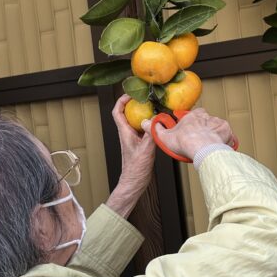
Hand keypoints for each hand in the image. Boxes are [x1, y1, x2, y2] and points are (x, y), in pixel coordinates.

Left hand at [105, 95, 155, 217]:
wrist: (135, 182)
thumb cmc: (136, 170)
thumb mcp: (145, 150)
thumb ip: (150, 135)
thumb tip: (154, 121)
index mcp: (125, 133)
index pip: (117, 112)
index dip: (121, 101)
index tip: (130, 94)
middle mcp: (127, 134)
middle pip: (127, 114)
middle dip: (134, 103)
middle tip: (145, 97)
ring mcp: (134, 139)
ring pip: (136, 121)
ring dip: (143, 113)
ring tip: (153, 107)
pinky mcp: (140, 144)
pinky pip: (144, 129)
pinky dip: (149, 124)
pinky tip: (159, 124)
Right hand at [144, 107, 233, 161]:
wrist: (203, 149)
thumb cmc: (185, 142)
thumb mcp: (165, 137)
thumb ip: (156, 129)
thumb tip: (146, 123)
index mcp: (192, 116)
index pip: (193, 115)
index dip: (192, 123)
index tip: (191, 131)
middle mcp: (205, 116)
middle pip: (206, 120)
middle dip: (204, 127)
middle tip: (200, 139)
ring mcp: (217, 122)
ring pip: (216, 127)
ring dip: (213, 134)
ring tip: (209, 145)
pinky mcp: (226, 130)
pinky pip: (226, 134)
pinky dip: (223, 139)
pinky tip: (218, 146)